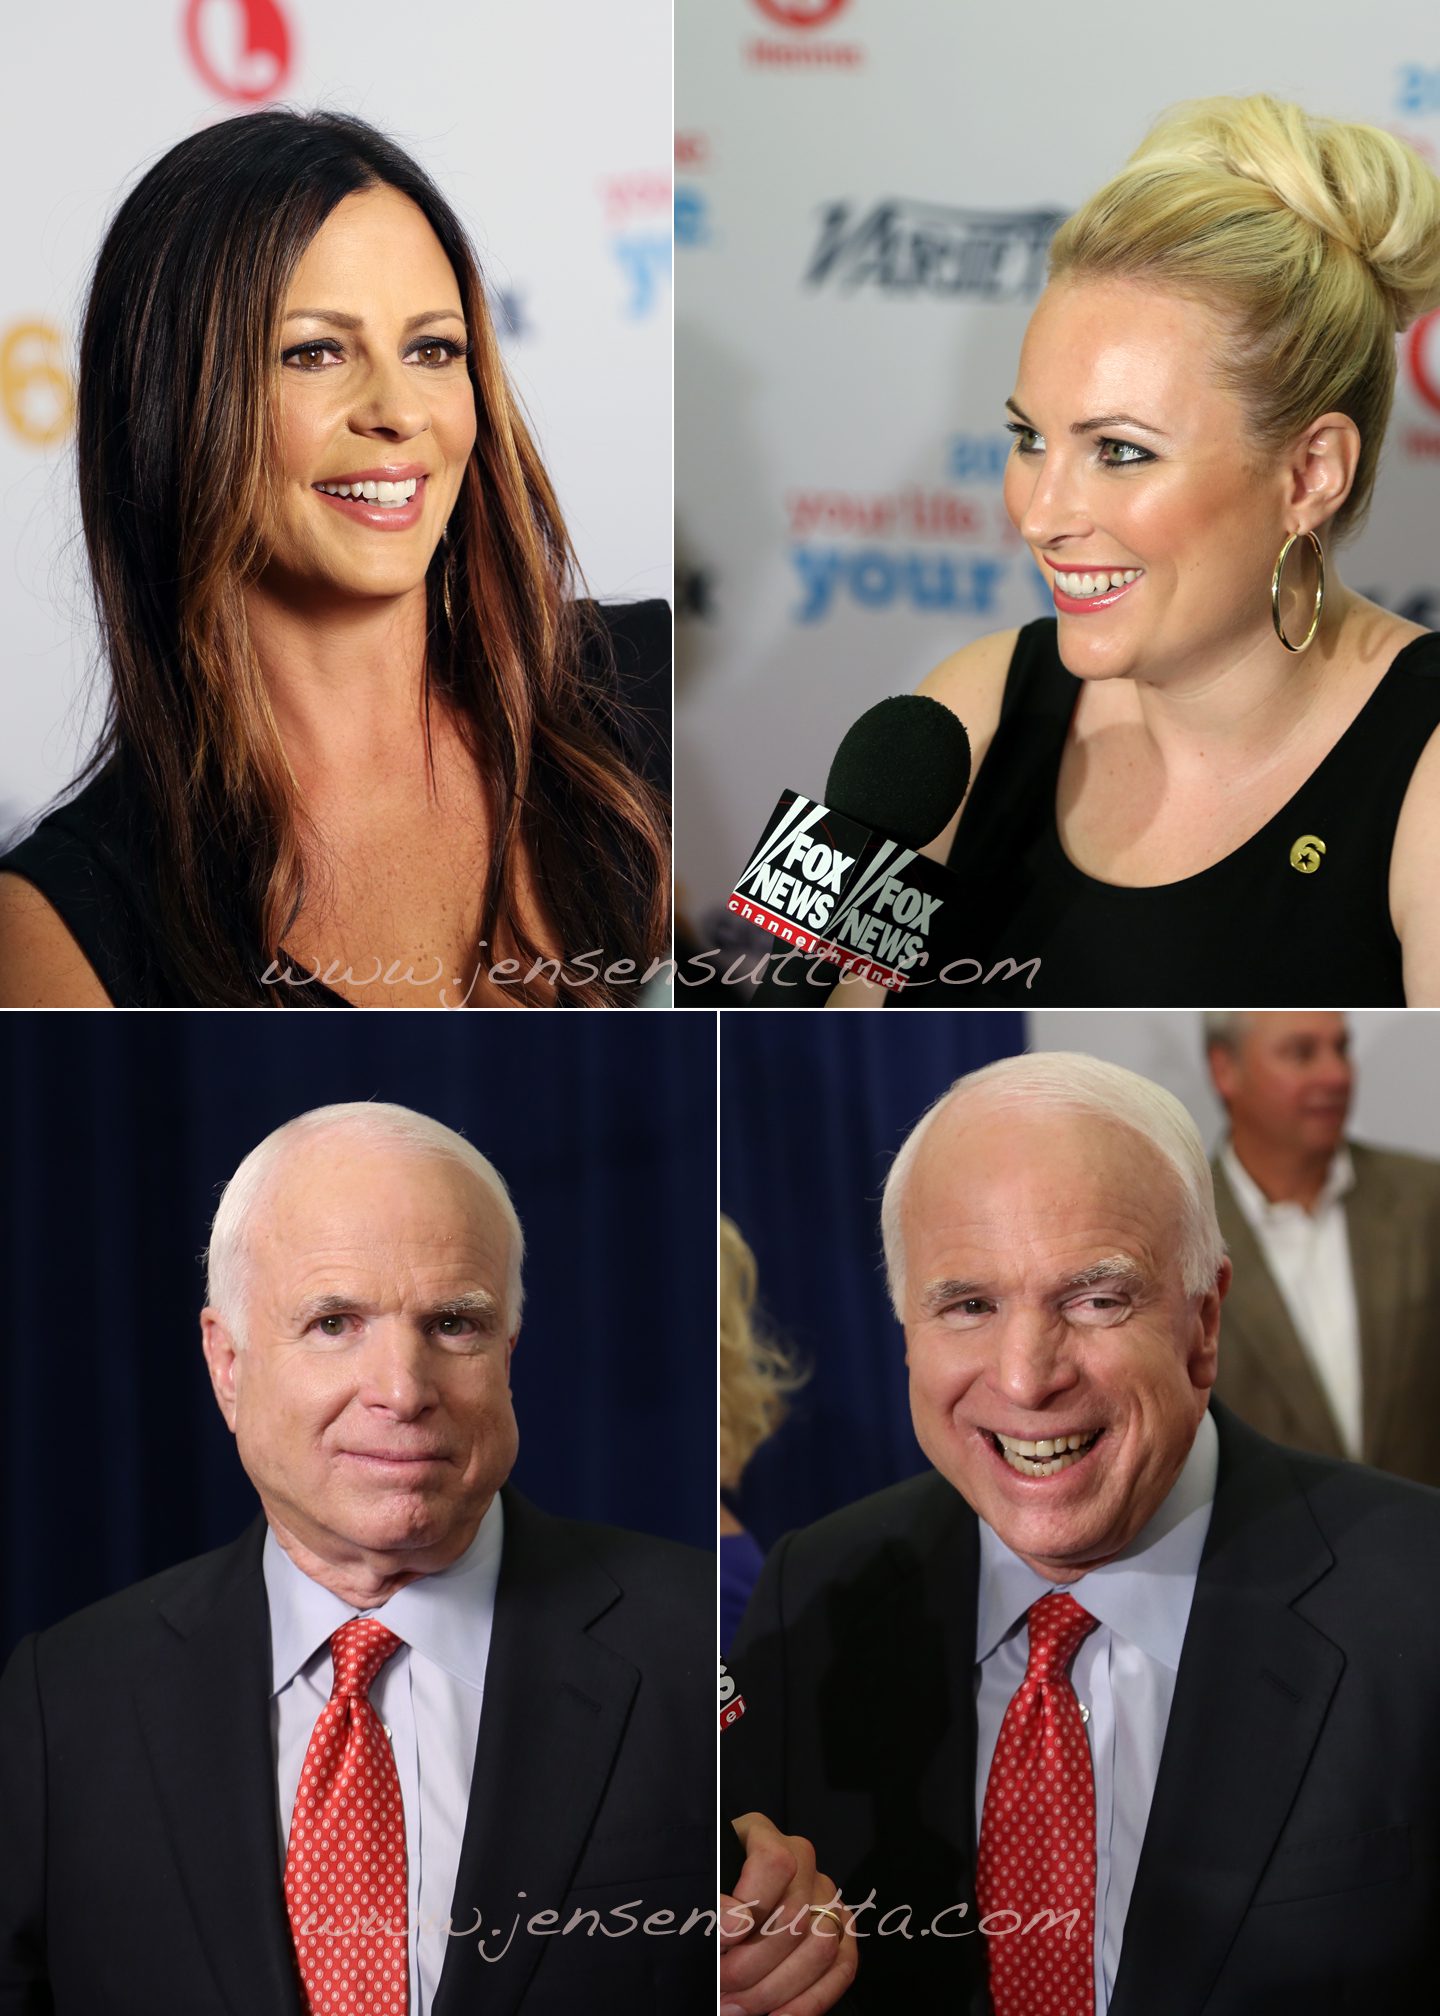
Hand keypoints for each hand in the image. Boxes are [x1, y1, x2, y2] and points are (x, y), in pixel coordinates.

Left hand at [719, 1811, 857, 2015]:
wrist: (720, 1909)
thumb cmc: (704, 1895)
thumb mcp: (697, 1884)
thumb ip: (710, 1900)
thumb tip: (735, 1926)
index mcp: (762, 1835)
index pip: (774, 1863)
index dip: (750, 1905)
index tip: (722, 1941)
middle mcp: (802, 1861)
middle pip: (794, 1916)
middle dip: (752, 1964)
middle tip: (719, 1985)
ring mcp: (826, 1895)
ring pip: (820, 1946)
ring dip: (774, 1987)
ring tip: (734, 2005)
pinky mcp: (842, 1930)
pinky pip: (842, 1968)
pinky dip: (809, 2002)